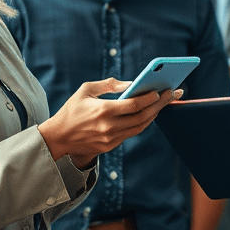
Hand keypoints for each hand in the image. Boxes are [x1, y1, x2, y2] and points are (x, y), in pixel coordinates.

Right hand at [38, 79, 180, 168]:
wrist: (57, 138)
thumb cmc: (71, 110)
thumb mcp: (86, 90)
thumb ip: (110, 84)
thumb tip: (132, 83)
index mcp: (103, 111)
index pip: (134, 105)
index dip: (150, 98)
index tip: (161, 90)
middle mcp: (109, 127)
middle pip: (142, 116)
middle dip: (160, 104)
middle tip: (172, 94)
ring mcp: (110, 138)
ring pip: (140, 127)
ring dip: (154, 115)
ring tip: (163, 103)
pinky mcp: (110, 146)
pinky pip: (131, 133)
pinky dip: (142, 123)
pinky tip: (149, 113)